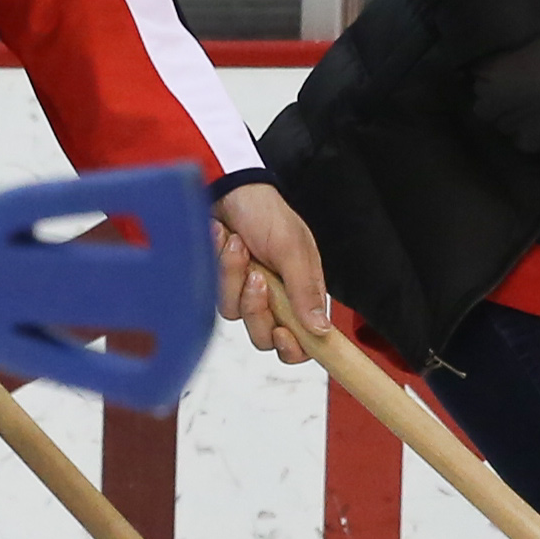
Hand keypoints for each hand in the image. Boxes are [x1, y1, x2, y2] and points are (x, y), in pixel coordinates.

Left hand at [213, 181, 331, 365]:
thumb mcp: (292, 250)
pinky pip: (218, 296)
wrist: (230, 191)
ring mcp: (247, 294)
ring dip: (236, 279)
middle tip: (258, 278)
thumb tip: (322, 330)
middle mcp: (277, 300)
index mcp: (302, 293)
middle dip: (257, 309)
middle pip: (264, 337)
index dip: (293, 347)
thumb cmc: (267, 215)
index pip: (304, 341)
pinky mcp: (224, 286)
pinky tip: (224, 241)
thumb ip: (305, 290)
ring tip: (239, 246)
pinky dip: (220, 268)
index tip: (282, 333)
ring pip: (237, 315)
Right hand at [464, 34, 539, 173]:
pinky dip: (491, 106)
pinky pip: (488, 117)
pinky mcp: (486, 112)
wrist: (517, 36)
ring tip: (515, 91)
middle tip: (533, 105)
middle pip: (529, 145)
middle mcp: (539, 129)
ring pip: (507, 131)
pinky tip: (498, 87)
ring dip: (510, 117)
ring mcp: (511, 123)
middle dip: (530, 131)